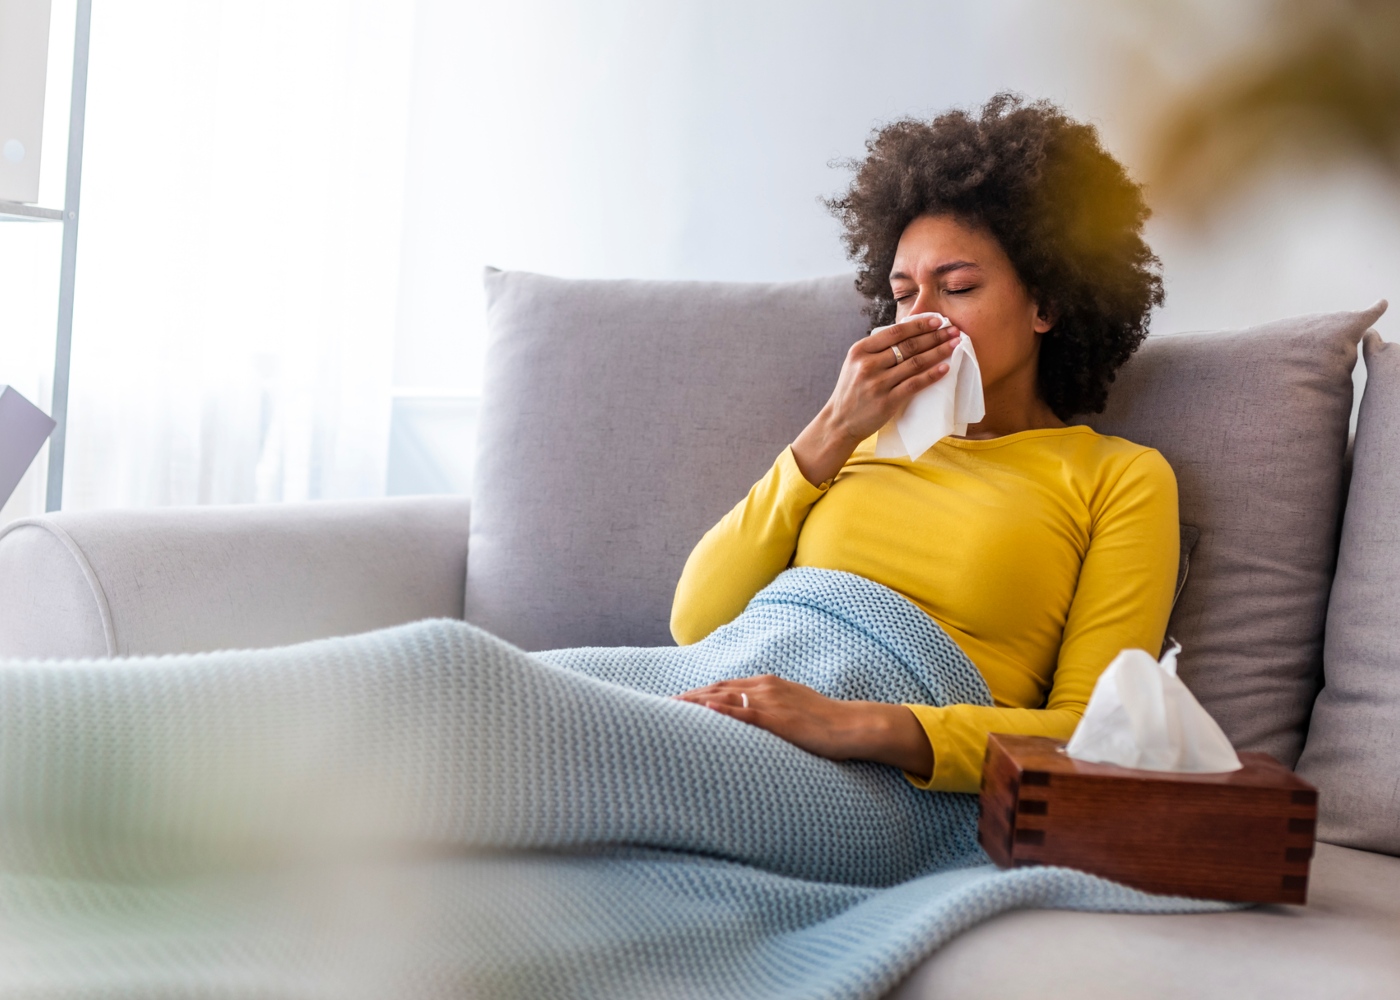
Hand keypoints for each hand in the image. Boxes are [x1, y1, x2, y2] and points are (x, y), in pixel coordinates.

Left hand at [673, 675, 934, 778]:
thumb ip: (769, 712)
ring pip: (724, 698)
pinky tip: (704, 710)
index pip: (724, 686)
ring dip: (695, 702)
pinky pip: (744, 714)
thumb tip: (750, 724)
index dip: (699, 693)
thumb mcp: (792, 710)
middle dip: (689, 697)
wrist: (851, 725)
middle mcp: (764, 687)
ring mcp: (770, 701)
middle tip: (661, 707)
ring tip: (670, 709)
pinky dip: (722, 710)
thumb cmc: (824, 723)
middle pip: (717, 689)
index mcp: (767, 684)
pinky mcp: (778, 718)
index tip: (676, 701)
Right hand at [791, 313, 961, 486]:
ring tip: (954, 345)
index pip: (895, 332)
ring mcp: (877, 383)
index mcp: (860, 350)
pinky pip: (914, 384)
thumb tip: (910, 332)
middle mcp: (868, 365)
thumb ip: (877, 349)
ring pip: (914, 363)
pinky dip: (931, 375)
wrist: (840, 421)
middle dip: (934, 336)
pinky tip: (945, 368)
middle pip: (908, 346)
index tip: (938, 320)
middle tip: (953, 330)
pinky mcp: (887, 401)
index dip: (919, 325)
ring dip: (938, 352)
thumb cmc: (852, 390)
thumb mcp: (856, 364)